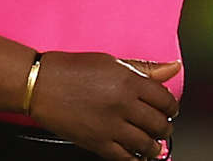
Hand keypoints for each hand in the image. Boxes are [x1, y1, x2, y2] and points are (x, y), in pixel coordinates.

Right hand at [27, 52, 179, 159]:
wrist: (40, 84)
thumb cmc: (71, 70)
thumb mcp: (112, 62)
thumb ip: (145, 68)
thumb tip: (173, 67)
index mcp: (129, 81)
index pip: (165, 99)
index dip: (171, 106)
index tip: (169, 109)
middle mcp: (123, 104)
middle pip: (159, 123)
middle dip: (165, 127)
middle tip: (163, 127)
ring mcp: (110, 126)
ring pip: (146, 144)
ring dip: (154, 146)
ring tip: (153, 144)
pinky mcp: (97, 143)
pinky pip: (124, 158)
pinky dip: (135, 159)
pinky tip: (136, 155)